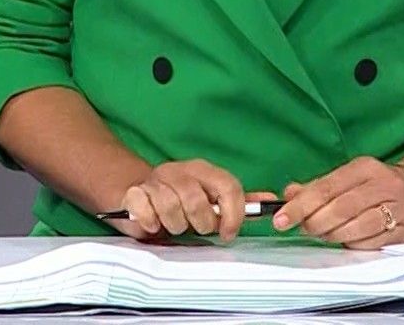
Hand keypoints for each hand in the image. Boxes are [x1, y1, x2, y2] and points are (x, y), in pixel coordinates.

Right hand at [108, 159, 276, 241]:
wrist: (138, 194)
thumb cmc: (180, 201)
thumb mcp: (210, 200)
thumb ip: (238, 202)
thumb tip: (269, 199)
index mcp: (203, 170)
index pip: (227, 185)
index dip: (232, 214)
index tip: (228, 233)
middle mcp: (179, 171)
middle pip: (197, 200)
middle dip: (200, 223)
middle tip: (196, 229)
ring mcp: (155, 180)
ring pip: (170, 206)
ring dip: (175, 226)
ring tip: (175, 227)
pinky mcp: (134, 193)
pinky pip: (143, 208)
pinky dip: (150, 221)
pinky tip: (153, 224)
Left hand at [272, 157, 403, 247]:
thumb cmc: (380, 186)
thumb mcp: (350, 178)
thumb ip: (318, 187)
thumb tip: (289, 194)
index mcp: (364, 168)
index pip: (325, 187)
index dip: (300, 206)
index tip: (282, 219)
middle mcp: (382, 184)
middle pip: (339, 209)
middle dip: (315, 223)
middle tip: (305, 229)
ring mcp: (396, 207)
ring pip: (355, 228)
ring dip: (333, 236)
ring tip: (327, 234)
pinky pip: (371, 243)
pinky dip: (353, 244)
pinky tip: (349, 239)